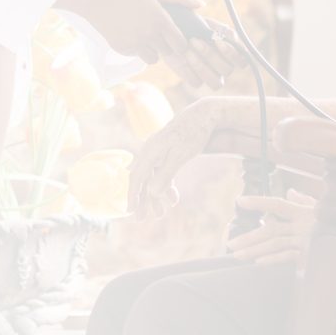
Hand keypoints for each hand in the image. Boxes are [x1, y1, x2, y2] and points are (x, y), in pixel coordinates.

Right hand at [56, 0, 200, 65]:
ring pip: (153, 58)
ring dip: (152, 50)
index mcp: (160, 20)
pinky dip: (136, 49)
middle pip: (168, 53)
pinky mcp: (122, 49)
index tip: (176, 37)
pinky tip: (130, 34)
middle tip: (159, 34)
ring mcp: (135, 44)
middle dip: (167, 46)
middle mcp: (149, 35)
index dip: (180, 42)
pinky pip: (136, 55)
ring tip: (145, 35)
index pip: (181, 44)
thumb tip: (201, 4)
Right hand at [130, 98, 224, 214]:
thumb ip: (165, 174)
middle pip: (142, 180)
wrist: (204, 114)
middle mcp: (150, 152)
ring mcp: (157, 153)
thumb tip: (152, 191)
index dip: (133, 196)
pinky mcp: (166, 153)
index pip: (137, 178)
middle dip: (143, 201)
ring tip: (160, 214)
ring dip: (155, 197)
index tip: (132, 212)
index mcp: (150, 151)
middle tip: (143, 220)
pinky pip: (161, 173)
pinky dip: (165, 186)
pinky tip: (172, 198)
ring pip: (152, 179)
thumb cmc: (193, 133)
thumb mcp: (181, 155)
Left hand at [170, 22, 250, 93]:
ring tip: (188, 51)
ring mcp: (211, 75)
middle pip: (227, 70)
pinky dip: (189, 71)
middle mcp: (224, 66)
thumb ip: (222, 30)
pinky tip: (181, 58)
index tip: (217, 40)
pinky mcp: (195, 79)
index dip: (232, 54)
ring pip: (216, 83)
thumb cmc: (195, 26)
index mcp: (231, 53)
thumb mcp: (208, 23)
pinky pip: (196, 82)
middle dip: (210, 55)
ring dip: (202, 67)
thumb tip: (233, 38)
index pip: (242, 61)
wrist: (173, 31)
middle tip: (194, 40)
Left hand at [228, 188, 335, 267]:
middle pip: (271, 229)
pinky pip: (288, 257)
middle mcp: (304, 225)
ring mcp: (307, 241)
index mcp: (305, 212)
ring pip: (275, 244)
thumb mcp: (326, 210)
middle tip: (231, 243)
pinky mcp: (311, 256)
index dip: (259, 202)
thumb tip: (290, 192)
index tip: (240, 201)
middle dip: (249, 236)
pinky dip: (272, 259)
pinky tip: (258, 262)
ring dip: (254, 250)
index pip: (278, 204)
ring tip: (238, 254)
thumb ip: (305, 202)